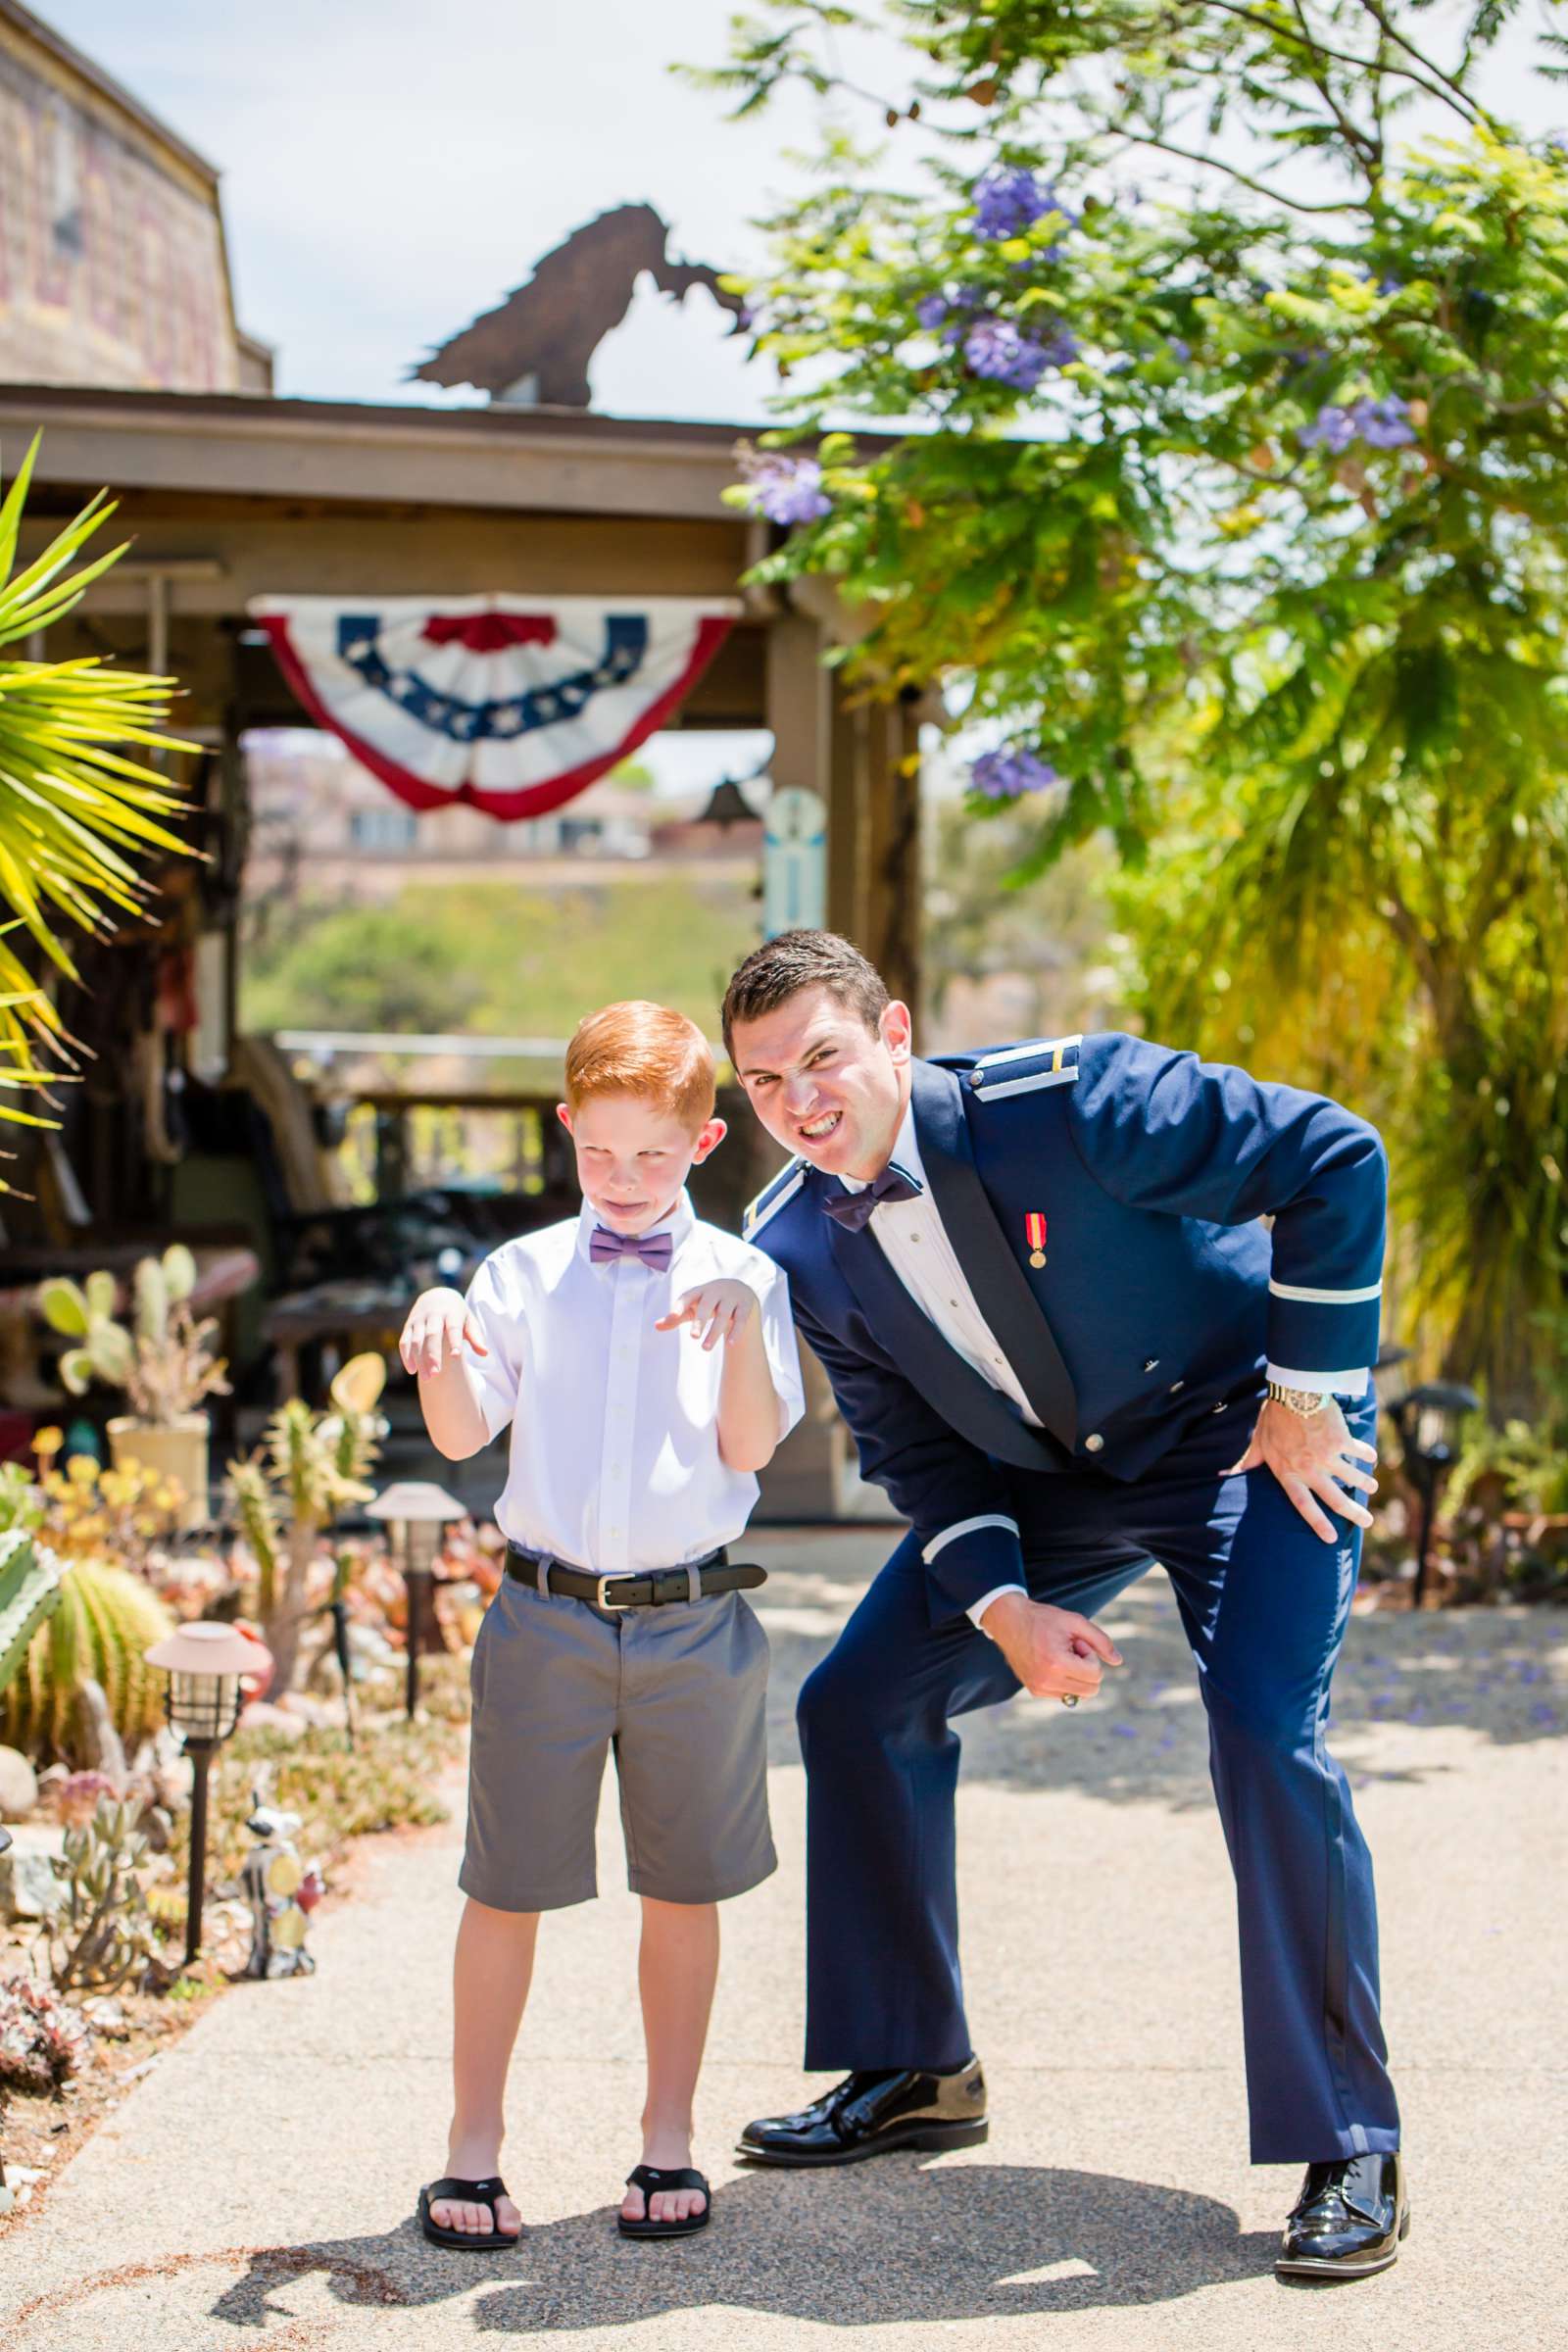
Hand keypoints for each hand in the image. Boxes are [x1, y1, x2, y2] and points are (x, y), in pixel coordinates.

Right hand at [398, 1287, 487, 1377]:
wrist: (436, 1295)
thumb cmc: (457, 1314)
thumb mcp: (469, 1321)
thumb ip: (476, 1337)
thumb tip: (485, 1353)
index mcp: (451, 1313)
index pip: (453, 1327)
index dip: (454, 1341)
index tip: (455, 1355)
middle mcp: (433, 1315)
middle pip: (432, 1335)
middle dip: (432, 1355)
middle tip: (436, 1374)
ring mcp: (419, 1319)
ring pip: (416, 1340)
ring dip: (420, 1359)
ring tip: (428, 1378)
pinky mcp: (409, 1325)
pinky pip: (405, 1341)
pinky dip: (406, 1356)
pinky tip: (412, 1370)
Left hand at [655, 1279, 759, 1351]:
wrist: (740, 1290)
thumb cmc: (709, 1302)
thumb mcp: (693, 1307)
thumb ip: (676, 1317)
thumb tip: (655, 1326)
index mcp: (699, 1290)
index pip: (687, 1297)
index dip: (680, 1306)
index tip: (672, 1316)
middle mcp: (715, 1291)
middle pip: (706, 1306)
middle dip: (700, 1322)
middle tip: (693, 1337)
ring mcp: (732, 1297)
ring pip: (723, 1315)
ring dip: (715, 1332)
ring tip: (704, 1348)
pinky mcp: (745, 1305)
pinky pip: (740, 1319)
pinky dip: (736, 1331)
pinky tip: (730, 1344)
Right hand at [978, 1593, 1123, 1700]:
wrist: (1009, 1622)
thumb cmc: (1043, 1619)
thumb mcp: (1075, 1621)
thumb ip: (1100, 1641)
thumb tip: (1118, 1661)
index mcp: (1057, 1664)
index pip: (1095, 1675)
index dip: (1090, 1655)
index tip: (1076, 1642)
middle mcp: (1046, 1681)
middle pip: (1090, 1690)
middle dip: (1086, 1668)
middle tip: (1070, 1649)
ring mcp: (1039, 1689)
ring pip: (1079, 1695)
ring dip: (1076, 1676)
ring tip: (1060, 1655)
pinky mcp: (1035, 1691)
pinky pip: (1065, 1695)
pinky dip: (1066, 1681)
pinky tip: (1052, 1663)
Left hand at [1227, 1396, 1377, 1540]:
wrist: (1293, 1393)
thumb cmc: (1273, 1419)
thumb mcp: (1258, 1443)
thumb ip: (1247, 1462)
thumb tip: (1223, 1474)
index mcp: (1289, 1473)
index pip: (1304, 1505)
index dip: (1318, 1523)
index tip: (1332, 1538)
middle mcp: (1310, 1469)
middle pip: (1335, 1499)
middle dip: (1354, 1513)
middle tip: (1367, 1522)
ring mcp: (1328, 1457)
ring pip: (1353, 1477)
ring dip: (1364, 1484)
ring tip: (1372, 1488)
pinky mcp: (1342, 1441)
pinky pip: (1359, 1453)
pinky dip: (1367, 1456)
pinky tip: (1371, 1459)